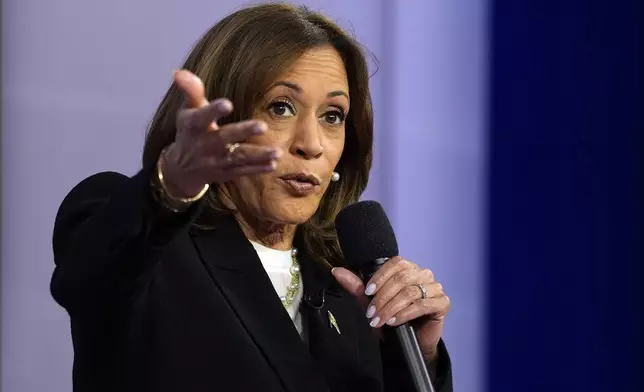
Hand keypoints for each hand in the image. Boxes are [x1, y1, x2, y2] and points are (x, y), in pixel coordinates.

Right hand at [161, 70, 280, 197]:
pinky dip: (257, 169)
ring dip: (258, 155)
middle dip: (243, 132)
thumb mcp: (187, 111)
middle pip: (224, 137)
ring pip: (238, 157)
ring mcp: (216, 161)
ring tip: (277, 152)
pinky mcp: (225, 173)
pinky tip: (273, 164)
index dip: (213, 110)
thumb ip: (191, 91)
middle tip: (262, 126)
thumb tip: (179, 72)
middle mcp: (204, 144)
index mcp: (193, 126)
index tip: (227, 104)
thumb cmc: (190, 132)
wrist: (181, 170)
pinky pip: (242, 171)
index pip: (201, 117)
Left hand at [332, 257, 449, 360]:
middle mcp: (423, 274)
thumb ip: (356, 286)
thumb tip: (336, 270)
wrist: (410, 343)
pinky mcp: (443, 303)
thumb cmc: (392, 319)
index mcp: (408, 268)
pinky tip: (395, 321)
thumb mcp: (371, 302)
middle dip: (383, 297)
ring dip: (391, 307)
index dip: (381, 276)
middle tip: (371, 314)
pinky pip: (423, 305)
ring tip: (380, 320)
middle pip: (402, 278)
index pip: (395, 263)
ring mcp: (435, 287)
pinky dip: (406, 313)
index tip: (368, 292)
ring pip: (411, 292)